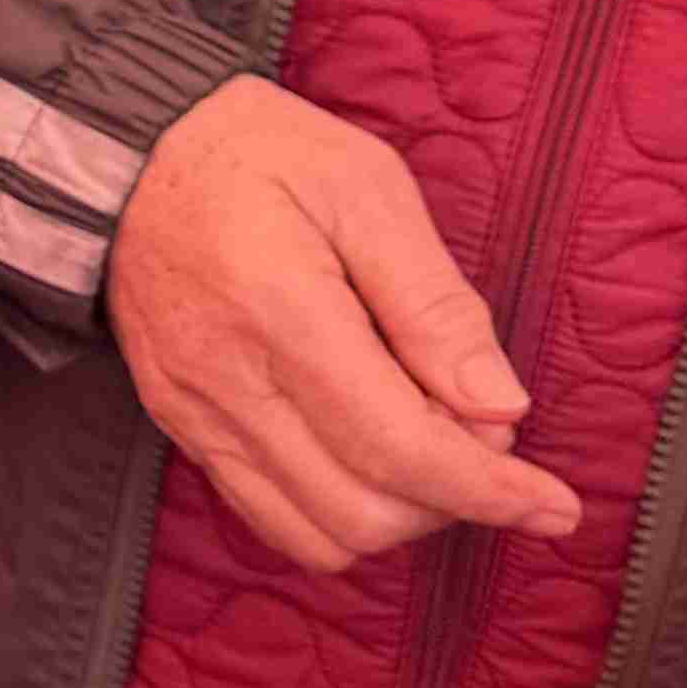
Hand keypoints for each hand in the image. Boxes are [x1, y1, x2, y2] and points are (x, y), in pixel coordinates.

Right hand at [107, 79, 580, 573]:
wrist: (132, 154)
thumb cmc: (259, 152)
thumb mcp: (366, 188)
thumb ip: (435, 302)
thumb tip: (500, 407)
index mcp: (281, 309)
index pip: (399, 446)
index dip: (490, 489)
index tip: (554, 505)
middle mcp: (228, 379)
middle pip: (364, 510)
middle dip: (450, 496)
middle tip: (477, 426)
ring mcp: (196, 413)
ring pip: (318, 535)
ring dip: (398, 514)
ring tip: (424, 441)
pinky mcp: (182, 427)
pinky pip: (268, 518)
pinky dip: (339, 514)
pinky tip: (369, 456)